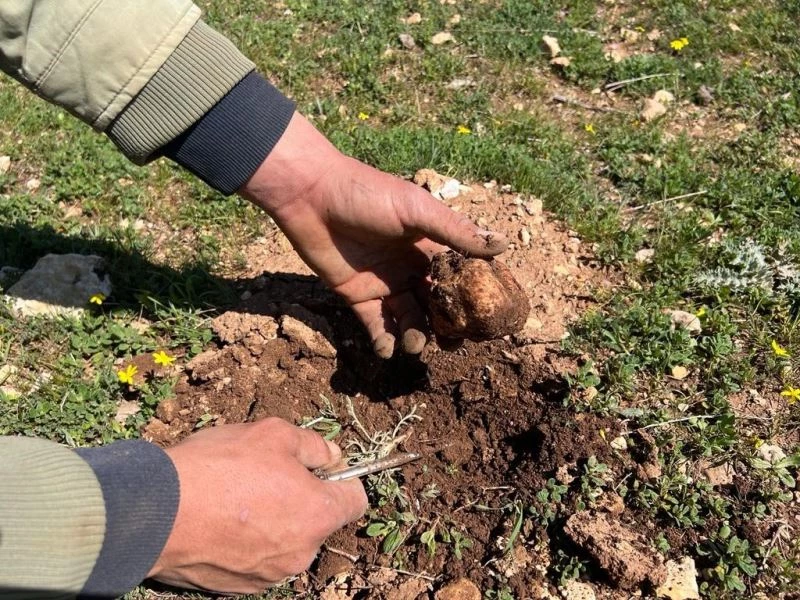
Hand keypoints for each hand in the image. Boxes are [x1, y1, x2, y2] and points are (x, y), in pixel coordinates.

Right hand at [148, 418, 366, 593]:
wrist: (158, 513)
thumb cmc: (219, 468)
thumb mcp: (273, 434)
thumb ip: (313, 445)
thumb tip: (331, 455)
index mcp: (318, 515)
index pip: (356, 500)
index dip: (342, 479)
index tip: (320, 467)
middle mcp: (301, 553)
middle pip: (318, 522)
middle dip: (301, 499)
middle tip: (267, 476)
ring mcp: (269, 576)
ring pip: (286, 542)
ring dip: (273, 522)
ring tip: (237, 497)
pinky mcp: (239, 588)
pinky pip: (256, 560)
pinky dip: (246, 542)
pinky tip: (221, 521)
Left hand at [240, 113, 507, 357]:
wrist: (311, 196)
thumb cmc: (368, 195)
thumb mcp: (416, 211)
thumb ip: (455, 232)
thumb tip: (502, 245)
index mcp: (430, 245)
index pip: (458, 277)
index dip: (471, 297)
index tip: (486, 319)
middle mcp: (410, 267)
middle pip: (436, 303)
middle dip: (447, 325)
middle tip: (454, 344)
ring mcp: (385, 284)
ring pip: (409, 318)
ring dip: (416, 334)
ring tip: (417, 344)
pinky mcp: (357, 296)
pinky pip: (376, 325)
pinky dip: (384, 341)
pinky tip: (391, 351)